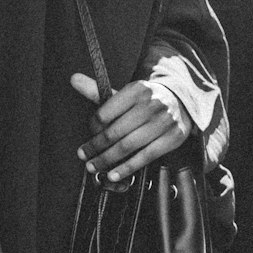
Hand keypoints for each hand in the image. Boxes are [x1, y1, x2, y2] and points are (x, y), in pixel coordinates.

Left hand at [72, 73, 192, 182]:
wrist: (180, 102)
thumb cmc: (145, 100)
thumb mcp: (125, 93)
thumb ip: (97, 90)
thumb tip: (73, 79)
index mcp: (136, 89)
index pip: (106, 111)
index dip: (93, 126)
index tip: (88, 134)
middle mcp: (150, 104)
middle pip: (115, 131)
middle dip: (96, 146)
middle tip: (83, 154)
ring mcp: (163, 122)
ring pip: (128, 145)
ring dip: (107, 159)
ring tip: (93, 166)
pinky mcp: (173, 138)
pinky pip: (145, 156)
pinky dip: (127, 167)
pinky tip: (114, 173)